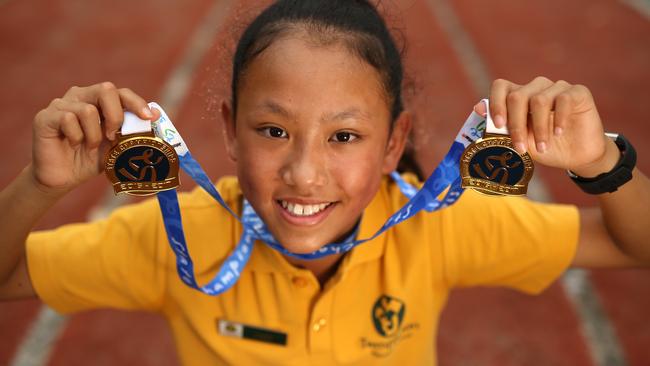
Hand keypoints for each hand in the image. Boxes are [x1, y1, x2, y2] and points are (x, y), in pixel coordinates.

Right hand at [31, 82, 160, 192]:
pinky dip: (77, 137)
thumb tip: (156, 115)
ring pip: (87, 110)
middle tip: (113, 136)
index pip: (121, 92)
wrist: (64, 178)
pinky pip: (68, 119)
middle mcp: (80, 96)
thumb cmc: (90, 159)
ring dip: (94, 135)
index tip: (148, 118)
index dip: (136, 102)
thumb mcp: (116, 145)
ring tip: (88, 146)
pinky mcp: (46, 117)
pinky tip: (73, 144)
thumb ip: (132, 130)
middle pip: (106, 89)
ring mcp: (61, 104)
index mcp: (98, 101)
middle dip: (115, 115)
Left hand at [474, 77, 617, 176]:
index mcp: (519, 96)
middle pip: (517, 96)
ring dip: (539, 128)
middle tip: (521, 147)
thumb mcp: (521, 141)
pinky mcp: (578, 92)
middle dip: (516, 125)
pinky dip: (559, 119)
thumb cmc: (545, 147)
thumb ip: (501, 128)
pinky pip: (564, 99)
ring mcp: (557, 88)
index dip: (496, 103)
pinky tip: (558, 134)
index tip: (497, 125)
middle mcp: (536, 88)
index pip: (501, 87)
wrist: (576, 157)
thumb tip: (478, 108)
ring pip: (539, 100)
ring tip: (543, 147)